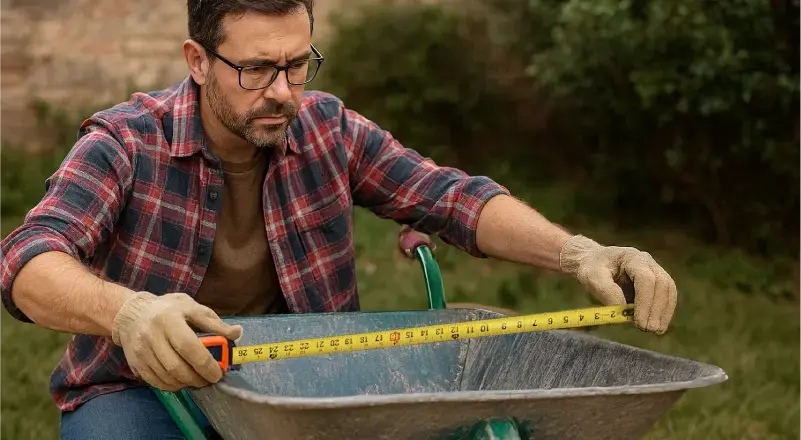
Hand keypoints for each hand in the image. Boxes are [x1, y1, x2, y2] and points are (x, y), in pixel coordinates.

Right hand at [111, 291, 242, 390]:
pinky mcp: (136, 363)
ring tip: (198, 380)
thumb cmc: (169, 309)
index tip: (218, 373)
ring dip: (186, 384)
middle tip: (209, 380)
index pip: (188, 346)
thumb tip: (237, 333)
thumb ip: (214, 323)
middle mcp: (152, 335)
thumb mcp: (192, 308)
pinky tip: (182, 381)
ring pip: (166, 377)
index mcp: (169, 318)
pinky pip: (156, 382)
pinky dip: (172, 386)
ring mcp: (141, 351)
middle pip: (176, 367)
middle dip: (197, 378)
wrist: (132, 314)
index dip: (205, 364)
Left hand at [558, 235, 676, 333]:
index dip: (645, 302)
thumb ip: (607, 292)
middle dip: (657, 309)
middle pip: (662, 284)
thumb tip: (624, 309)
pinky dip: (663, 311)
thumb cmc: (592, 269)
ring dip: (664, 312)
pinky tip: (658, 325)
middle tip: (649, 329)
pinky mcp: (655, 282)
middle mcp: (647, 262)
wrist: (594, 262)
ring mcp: (654, 270)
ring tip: (656, 331)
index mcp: (632, 257)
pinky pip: (666, 296)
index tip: (639, 322)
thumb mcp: (592, 278)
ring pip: (668, 290)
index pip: (646, 279)